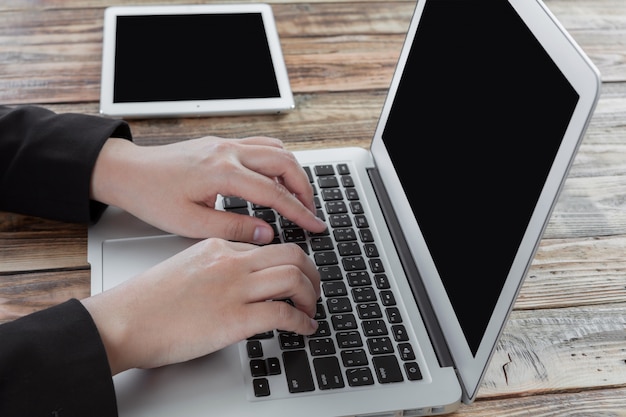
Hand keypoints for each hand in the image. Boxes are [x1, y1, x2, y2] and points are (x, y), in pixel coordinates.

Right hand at [82, 238, 320, 374]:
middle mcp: (230, 262)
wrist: (123, 321)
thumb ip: (217, 266)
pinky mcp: (234, 319)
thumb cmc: (148, 301)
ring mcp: (233, 289)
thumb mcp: (186, 267)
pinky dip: (302, 322)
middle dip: (313, 273)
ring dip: (311, 296)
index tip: (298, 275)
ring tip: (311, 310)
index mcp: (217, 246)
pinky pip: (283, 314)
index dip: (292, 262)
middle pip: (292, 255)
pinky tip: (304, 329)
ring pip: (294, 279)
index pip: (270, 246)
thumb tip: (244, 280)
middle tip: (315, 289)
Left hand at [90, 136, 326, 241]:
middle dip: (305, 188)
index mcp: (222, 173)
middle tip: (311, 211)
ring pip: (276, 149)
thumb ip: (233, 229)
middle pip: (285, 162)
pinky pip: (261, 145)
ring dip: (293, 172)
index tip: (315, 226)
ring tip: (297, 197)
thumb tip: (266, 234)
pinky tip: (274, 179)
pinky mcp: (221, 143)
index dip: (300, 212)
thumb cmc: (151, 196)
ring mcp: (225, 143)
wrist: (127, 172)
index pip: (274, 193)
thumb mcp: (190, 224)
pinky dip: (276, 161)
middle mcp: (228, 152)